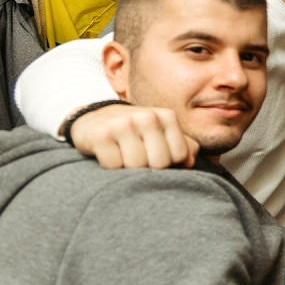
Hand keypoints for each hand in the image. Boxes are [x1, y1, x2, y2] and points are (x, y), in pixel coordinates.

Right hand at [68, 103, 197, 169]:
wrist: (94, 120)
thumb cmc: (136, 133)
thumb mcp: (161, 135)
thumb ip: (183, 147)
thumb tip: (190, 161)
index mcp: (166, 116)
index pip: (179, 155)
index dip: (168, 164)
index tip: (155, 156)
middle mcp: (147, 116)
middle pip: (159, 163)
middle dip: (149, 168)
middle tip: (138, 159)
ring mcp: (123, 123)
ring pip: (136, 166)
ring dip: (129, 168)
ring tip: (123, 156)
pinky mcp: (101, 135)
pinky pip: (113, 166)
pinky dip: (111, 168)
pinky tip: (109, 155)